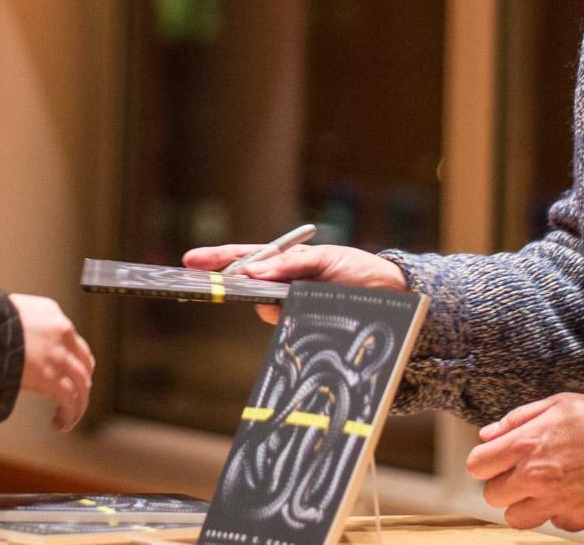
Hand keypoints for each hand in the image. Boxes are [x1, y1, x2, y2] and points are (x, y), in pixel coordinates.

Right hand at [9, 294, 94, 430]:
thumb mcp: (9, 312)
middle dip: (80, 384)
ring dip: (78, 405)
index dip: (74, 362)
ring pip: (81, 385)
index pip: (73, 340)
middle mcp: (62, 333)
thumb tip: (14, 339)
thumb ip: (21, 324)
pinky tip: (60, 424)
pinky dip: (69, 415)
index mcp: (51, 313)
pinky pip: (70, 400)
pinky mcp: (52, 377)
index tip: (68, 375)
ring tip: (68, 418)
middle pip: (84, 364)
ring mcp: (59, 356)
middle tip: (72, 398)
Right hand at [183, 243, 405, 323]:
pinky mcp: (303, 326)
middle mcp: (284, 283)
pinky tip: (300, 317)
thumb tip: (252, 272)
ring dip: (269, 306)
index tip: (190, 261)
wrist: (392, 298)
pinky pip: (283, 326)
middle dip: (232, 285)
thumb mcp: (324, 261)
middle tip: (214, 288)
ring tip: (297, 299)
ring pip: (264, 309)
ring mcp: (292, 306)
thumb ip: (288, 265)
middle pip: (246, 284)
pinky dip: (285, 322)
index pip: (245, 257)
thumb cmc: (358, 270)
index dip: (217, 259)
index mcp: (287, 260)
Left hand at [466, 393, 583, 531]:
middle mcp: (535, 477)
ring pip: (516, 519)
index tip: (496, 461)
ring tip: (543, 489)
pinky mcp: (576, 519)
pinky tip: (572, 493)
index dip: (485, 463)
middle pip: (492, 496)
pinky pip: (553, 523)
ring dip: (524, 505)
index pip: (478, 465)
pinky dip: (558, 511)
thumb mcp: (557, 404)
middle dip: (503, 485)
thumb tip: (488, 435)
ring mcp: (555, 502)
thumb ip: (517, 420)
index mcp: (526, 445)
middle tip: (523, 474)